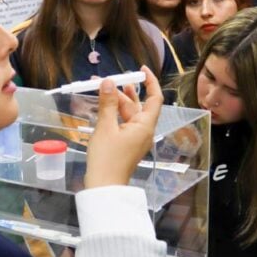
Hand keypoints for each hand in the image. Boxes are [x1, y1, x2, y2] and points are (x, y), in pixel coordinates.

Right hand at [84, 66, 162, 187]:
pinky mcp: (126, 144)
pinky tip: (102, 106)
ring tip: (101, 87)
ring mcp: (135, 138)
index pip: (155, 98)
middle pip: (137, 105)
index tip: (142, 70)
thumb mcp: (105, 128)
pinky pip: (123, 123)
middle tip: (108, 78)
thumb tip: (109, 82)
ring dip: (116, 101)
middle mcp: (143, 130)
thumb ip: (108, 103)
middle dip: (124, 91)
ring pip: (128, 114)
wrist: (104, 187)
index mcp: (145, 125)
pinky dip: (114, 113)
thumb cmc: (107, 158)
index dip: (150, 82)